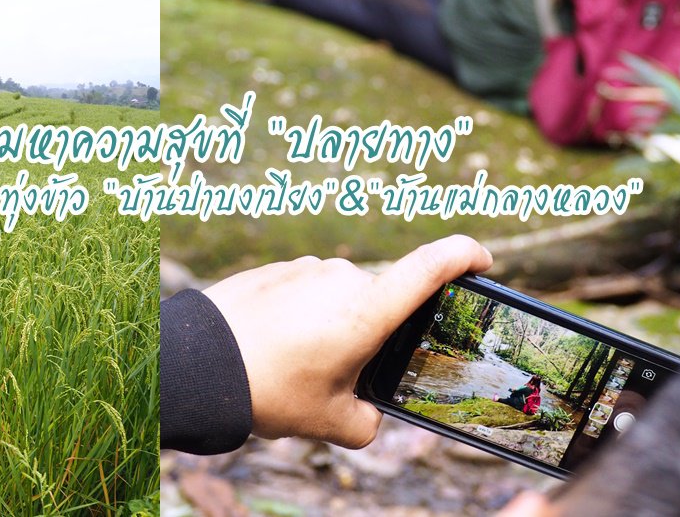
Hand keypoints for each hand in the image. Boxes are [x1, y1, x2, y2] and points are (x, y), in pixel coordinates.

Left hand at [202, 235, 492, 448]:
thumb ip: (366, 422)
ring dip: (329, 328)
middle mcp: (342, 279)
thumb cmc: (268, 389)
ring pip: (336, 300)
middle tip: (337, 376)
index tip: (483, 260)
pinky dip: (298, 319)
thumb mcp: (327, 422)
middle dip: (368, 337)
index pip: (432, 265)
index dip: (466, 255)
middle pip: (377, 304)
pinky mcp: (274, 271)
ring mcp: (305, 270)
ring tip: (295, 368)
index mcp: (368, 309)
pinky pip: (302, 294)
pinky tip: (273, 349)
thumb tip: (367, 416)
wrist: (196, 363)